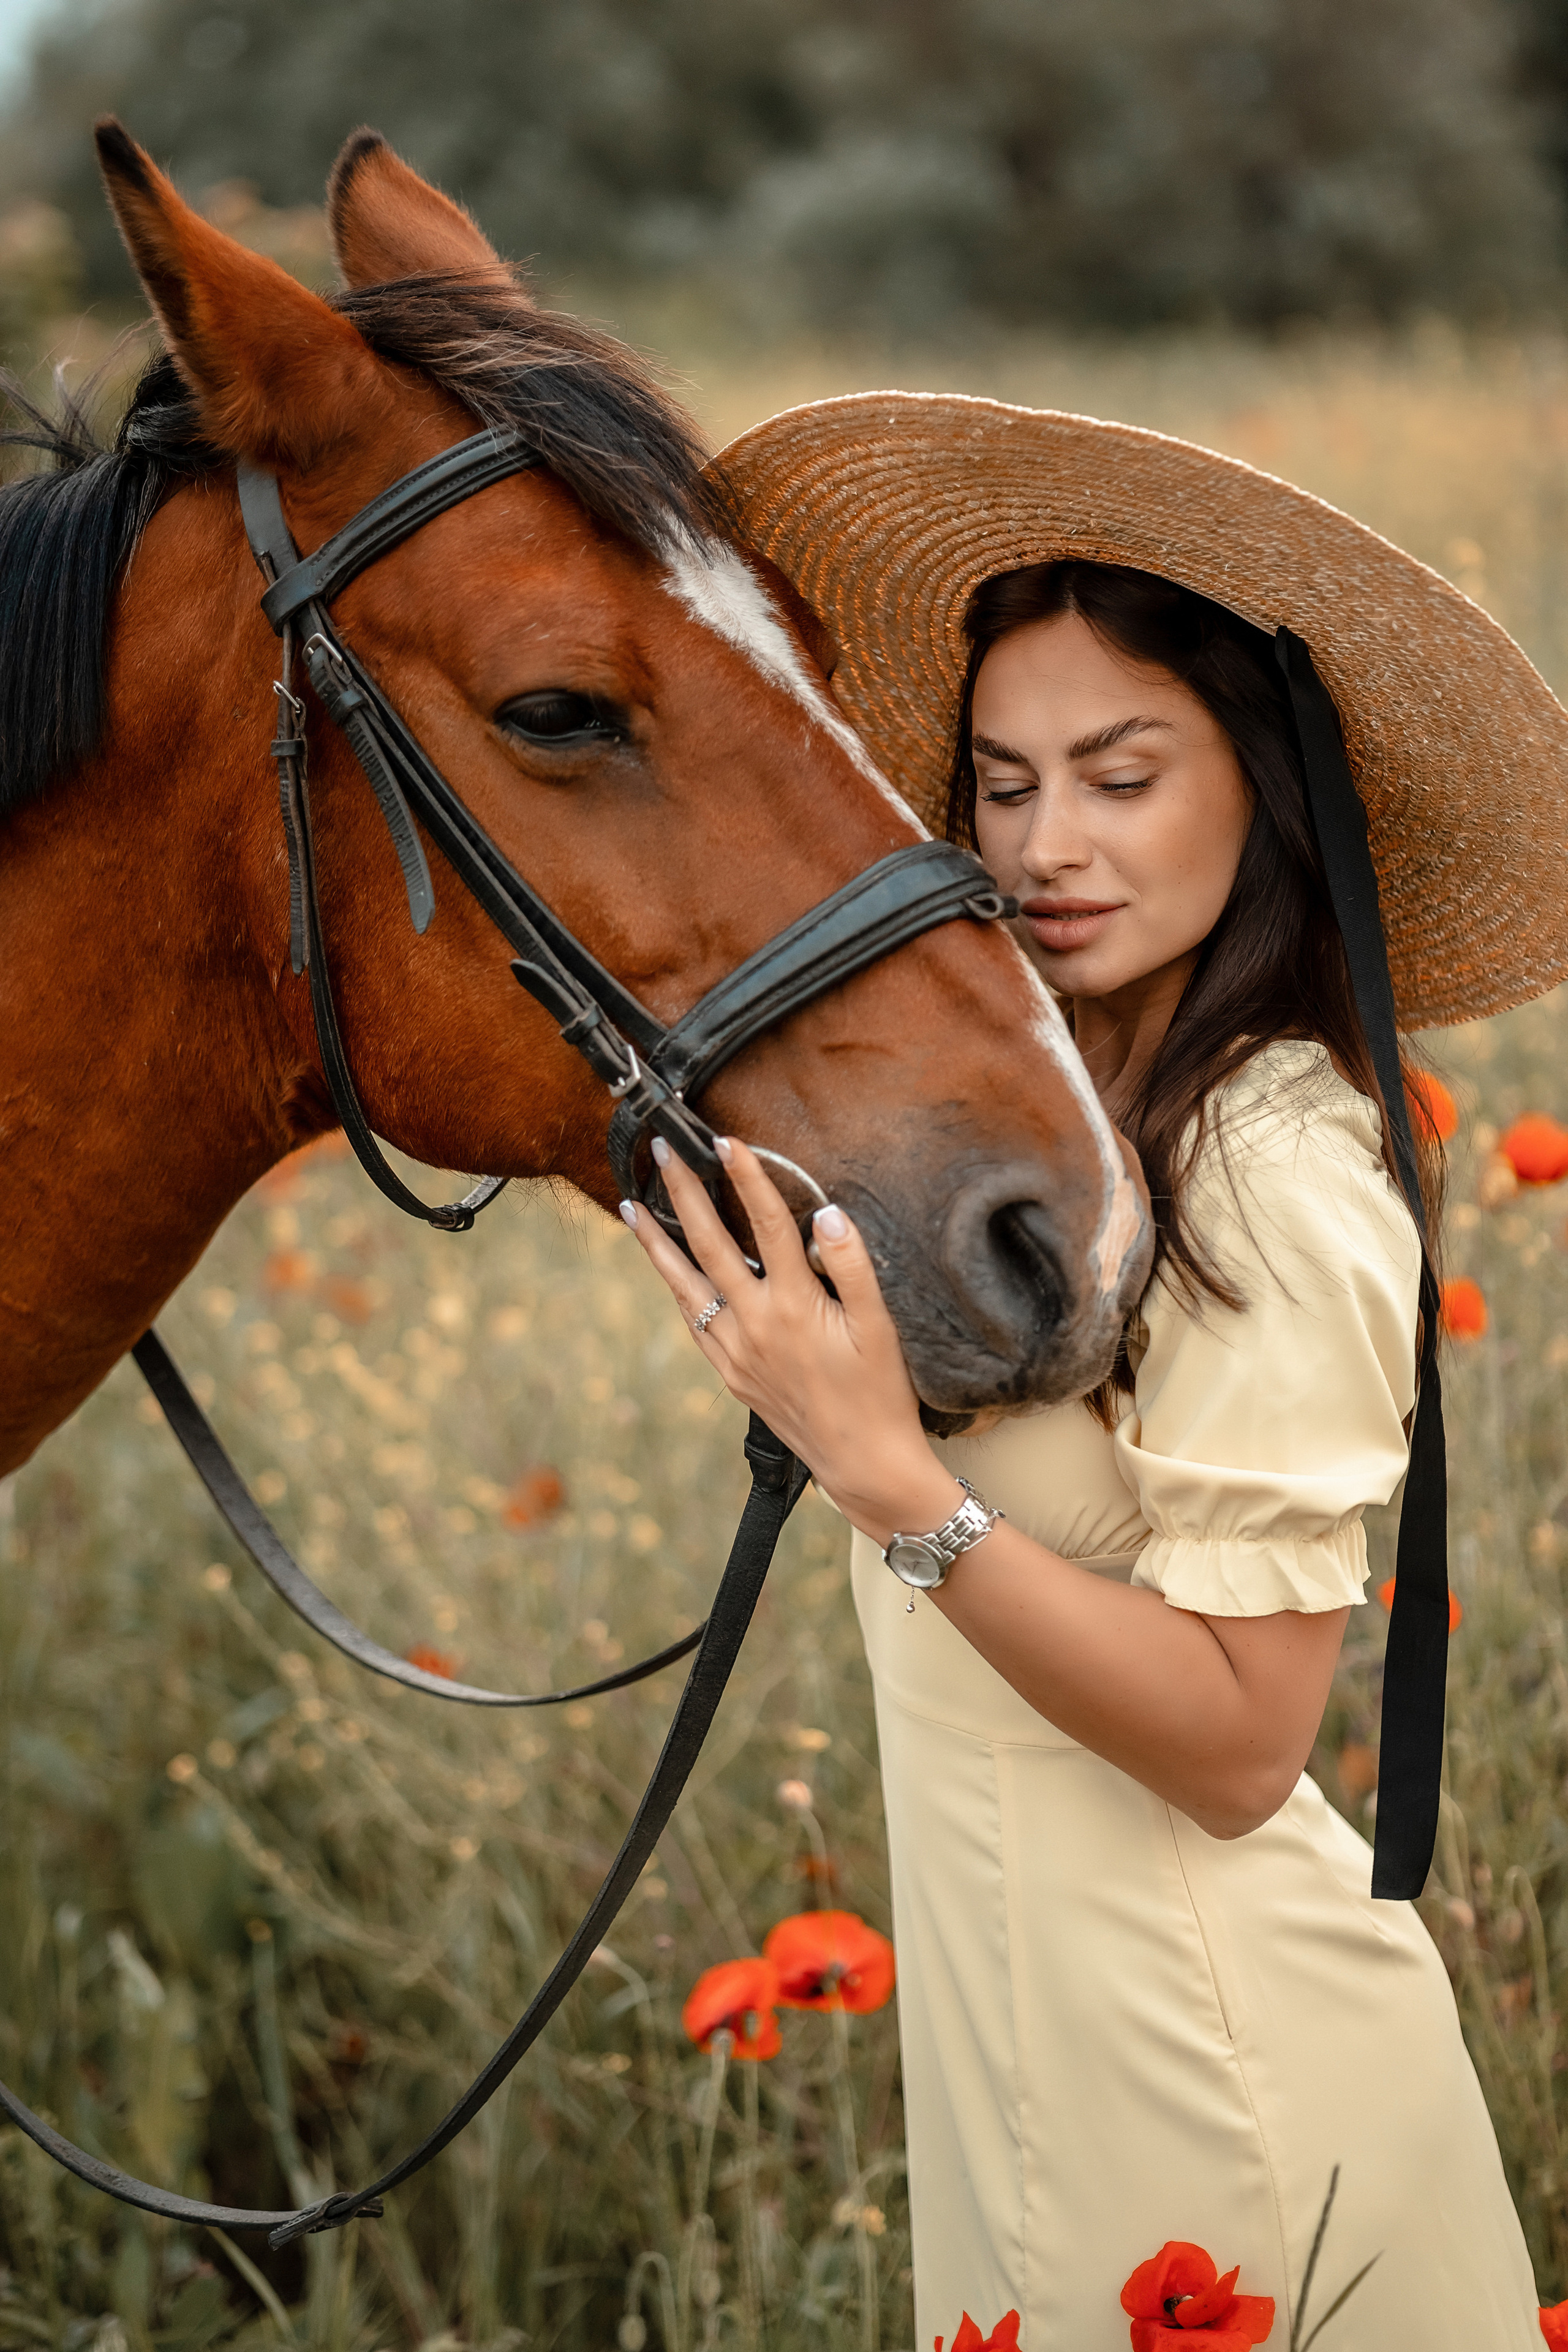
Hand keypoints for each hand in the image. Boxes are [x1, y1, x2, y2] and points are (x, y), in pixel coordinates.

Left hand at [618, 1137, 957, 1542]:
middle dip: (683, 1193)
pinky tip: (664, 1267)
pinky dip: (674, 1288)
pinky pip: (692, 1320)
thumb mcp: (879, 1327)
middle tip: (662, 1151)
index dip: (748, 1178)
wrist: (861, 1460)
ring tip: (631, 1206)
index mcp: (796, 1306)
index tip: (726, 1141)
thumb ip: (853, 1266)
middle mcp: (756, 1323)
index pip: (767, 1225)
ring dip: (656, 1242)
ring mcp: (735, 1349)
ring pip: (684, 1284)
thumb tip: (827, 1214)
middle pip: (710, 1243)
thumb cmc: (878, 1391)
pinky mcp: (729, 1371)